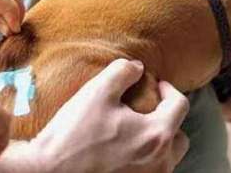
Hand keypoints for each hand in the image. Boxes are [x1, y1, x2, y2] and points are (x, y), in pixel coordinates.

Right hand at [0, 59, 189, 172]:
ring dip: (158, 142)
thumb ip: (122, 72)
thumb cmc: (75, 134)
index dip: (169, 89)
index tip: (156, 85)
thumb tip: (137, 67)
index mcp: (157, 135)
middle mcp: (160, 162)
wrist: (50, 171)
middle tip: (150, 110)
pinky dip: (145, 159)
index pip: (180, 106)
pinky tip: (125, 151)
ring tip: (137, 131)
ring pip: (167, 158)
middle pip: (180, 138)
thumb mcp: (97, 91)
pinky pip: (150, 171)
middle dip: (169, 120)